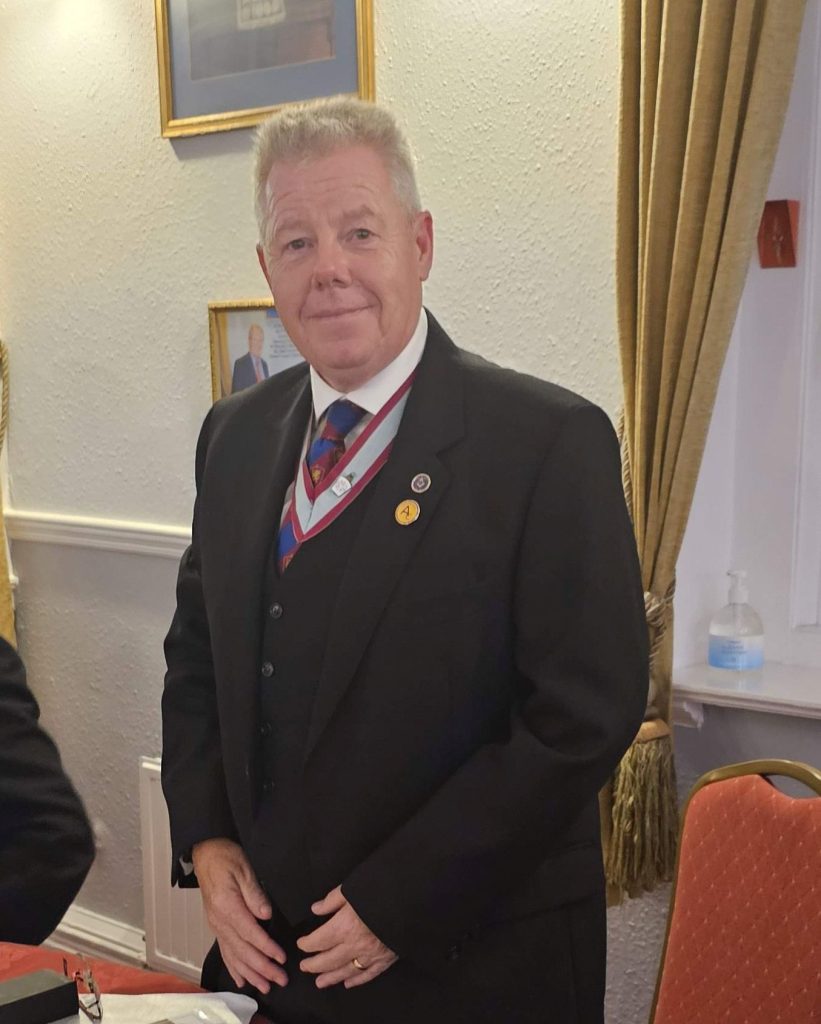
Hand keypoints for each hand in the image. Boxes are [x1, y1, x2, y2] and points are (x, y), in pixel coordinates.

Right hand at [192, 838, 286, 992]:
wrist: (206, 853)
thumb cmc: (227, 857)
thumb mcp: (244, 868)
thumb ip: (254, 893)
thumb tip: (266, 914)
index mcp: (227, 906)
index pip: (250, 932)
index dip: (266, 948)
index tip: (281, 958)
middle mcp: (219, 921)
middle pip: (242, 950)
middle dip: (262, 967)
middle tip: (280, 979)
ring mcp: (216, 925)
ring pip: (233, 955)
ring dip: (250, 973)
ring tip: (265, 987)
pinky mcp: (216, 926)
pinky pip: (224, 950)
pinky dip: (233, 967)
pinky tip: (241, 980)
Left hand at [297, 886, 396, 988]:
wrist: (412, 898)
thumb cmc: (380, 889)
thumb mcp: (352, 887)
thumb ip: (333, 900)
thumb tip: (316, 909)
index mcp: (344, 926)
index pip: (319, 940)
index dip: (307, 943)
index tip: (301, 943)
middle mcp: (355, 945)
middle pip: (329, 960)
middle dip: (314, 964)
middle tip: (304, 966)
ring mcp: (371, 955)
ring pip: (346, 971)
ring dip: (331, 978)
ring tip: (319, 982)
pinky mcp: (385, 959)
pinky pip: (368, 974)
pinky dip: (357, 980)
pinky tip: (348, 983)